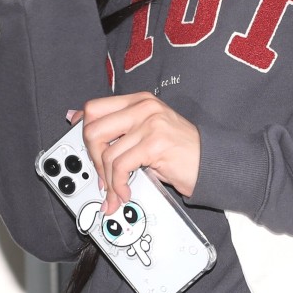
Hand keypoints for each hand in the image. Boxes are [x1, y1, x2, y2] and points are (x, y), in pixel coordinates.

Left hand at [77, 94, 200, 213]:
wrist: (211, 162)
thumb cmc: (180, 150)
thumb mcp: (147, 132)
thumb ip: (120, 129)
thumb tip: (80, 124)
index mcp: (139, 101)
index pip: (95, 108)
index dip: (81, 129)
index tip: (81, 146)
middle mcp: (143, 107)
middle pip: (93, 129)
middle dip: (92, 159)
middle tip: (102, 176)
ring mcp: (149, 123)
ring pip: (106, 153)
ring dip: (107, 180)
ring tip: (115, 191)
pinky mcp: (154, 143)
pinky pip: (120, 167)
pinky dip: (118, 185)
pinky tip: (125, 192)